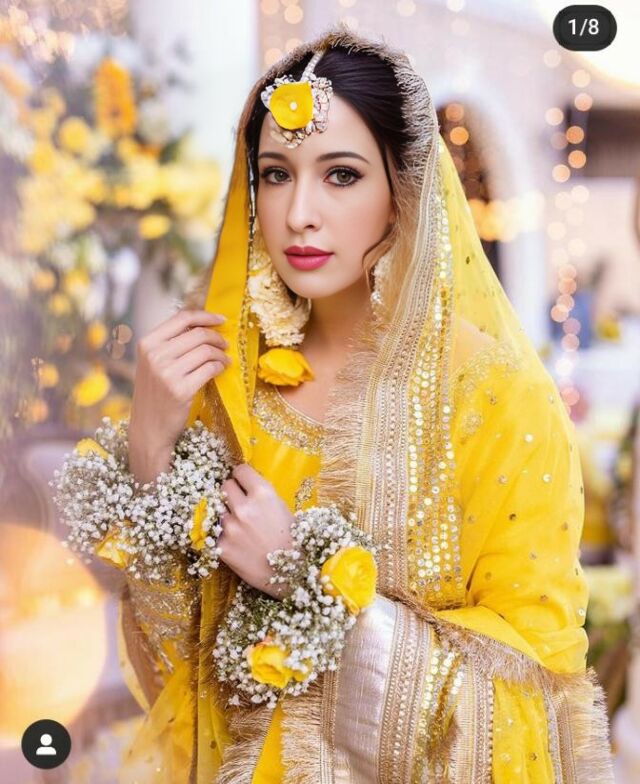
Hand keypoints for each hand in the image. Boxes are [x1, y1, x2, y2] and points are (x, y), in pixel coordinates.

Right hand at [128, 309, 231, 483]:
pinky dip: (220, 367)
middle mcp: (155, 356)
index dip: (205, 316)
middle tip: (225, 345)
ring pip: (206, 351)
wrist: (148, 429)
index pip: (181, 318)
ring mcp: (167, 373)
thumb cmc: (154, 394)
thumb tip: (203, 325)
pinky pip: (210, 369)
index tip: (221, 319)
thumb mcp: (153, 364)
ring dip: (221, 354)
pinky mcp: (181, 390)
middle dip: (217, 338)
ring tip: (225, 360)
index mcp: (147, 343)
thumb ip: (170, 344)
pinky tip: (221, 369)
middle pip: (198, 334)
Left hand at [217, 464, 295, 598]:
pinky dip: (223, 536)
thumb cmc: (294, 540)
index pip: (240, 471)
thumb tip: (245, 486)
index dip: (243, 477)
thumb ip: (262, 496)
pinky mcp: (221, 547)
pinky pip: (216, 533)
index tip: (243, 482)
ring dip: (227, 515)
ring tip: (241, 527)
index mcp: (263, 493)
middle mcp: (244, 507)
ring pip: (219, 509)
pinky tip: (237, 543)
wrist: (294, 575)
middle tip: (241, 504)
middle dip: (233, 493)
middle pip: (225, 486)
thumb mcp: (282, 508)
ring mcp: (230, 528)